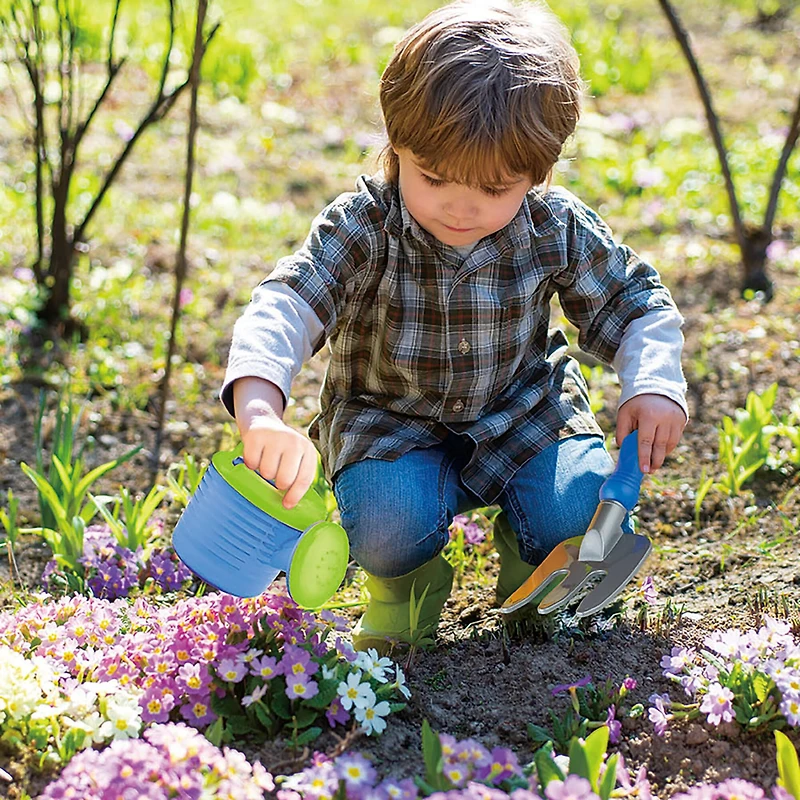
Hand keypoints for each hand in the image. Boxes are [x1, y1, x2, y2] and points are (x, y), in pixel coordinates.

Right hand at [233, 377, 318, 508]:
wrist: (263, 420)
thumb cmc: (281, 448)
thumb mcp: (295, 458)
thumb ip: (297, 476)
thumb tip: (289, 506)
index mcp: (307, 450)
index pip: (304, 479)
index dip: (295, 495)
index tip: (287, 505)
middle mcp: (294, 442)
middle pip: (285, 479)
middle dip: (278, 484)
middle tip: (275, 477)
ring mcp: (276, 437)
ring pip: (267, 473)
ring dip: (263, 472)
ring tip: (266, 462)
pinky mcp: (257, 436)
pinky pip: (251, 464)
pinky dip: (251, 465)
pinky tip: (256, 456)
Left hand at [616, 394, 685, 473]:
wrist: (656, 385)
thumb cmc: (636, 402)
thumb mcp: (624, 413)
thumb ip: (622, 431)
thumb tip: (624, 449)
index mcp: (649, 415)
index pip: (646, 441)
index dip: (644, 457)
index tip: (643, 470)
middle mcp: (665, 418)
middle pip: (660, 445)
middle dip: (655, 461)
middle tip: (649, 471)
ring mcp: (676, 419)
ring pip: (670, 444)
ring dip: (662, 456)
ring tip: (654, 464)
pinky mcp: (682, 420)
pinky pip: (675, 439)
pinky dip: (668, 447)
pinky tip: (660, 452)